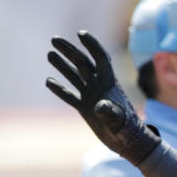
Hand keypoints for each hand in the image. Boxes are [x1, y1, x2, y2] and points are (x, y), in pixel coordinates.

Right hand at [46, 31, 160, 164]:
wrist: (128, 142)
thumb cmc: (127, 129)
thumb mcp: (120, 120)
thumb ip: (111, 112)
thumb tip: (101, 106)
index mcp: (110, 83)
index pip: (100, 58)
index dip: (92, 45)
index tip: (80, 34)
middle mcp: (99, 86)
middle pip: (83, 63)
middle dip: (69, 50)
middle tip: (54, 40)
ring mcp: (91, 95)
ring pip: (74, 76)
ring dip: (62, 65)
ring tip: (50, 54)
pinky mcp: (85, 108)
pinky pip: (70, 95)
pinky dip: (60, 89)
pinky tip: (49, 81)